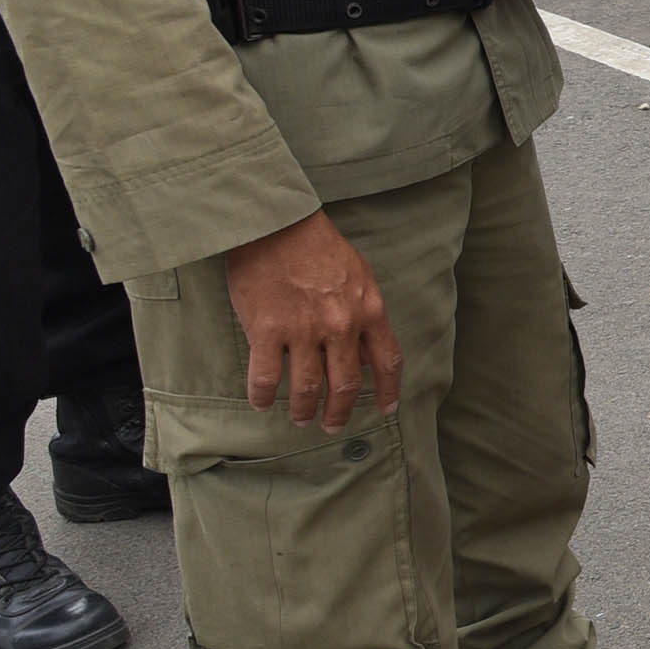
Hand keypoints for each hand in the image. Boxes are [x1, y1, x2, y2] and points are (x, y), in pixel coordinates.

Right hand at [225, 210, 399, 429]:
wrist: (276, 223)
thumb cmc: (317, 245)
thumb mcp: (359, 275)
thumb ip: (365, 314)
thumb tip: (369, 353)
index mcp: (369, 310)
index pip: (388, 362)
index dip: (388, 391)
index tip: (386, 409)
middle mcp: (341, 326)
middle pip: (346, 385)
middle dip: (339, 412)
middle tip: (331, 425)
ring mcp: (304, 330)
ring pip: (308, 388)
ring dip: (304, 410)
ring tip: (300, 418)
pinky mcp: (267, 330)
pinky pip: (266, 378)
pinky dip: (263, 396)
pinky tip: (261, 402)